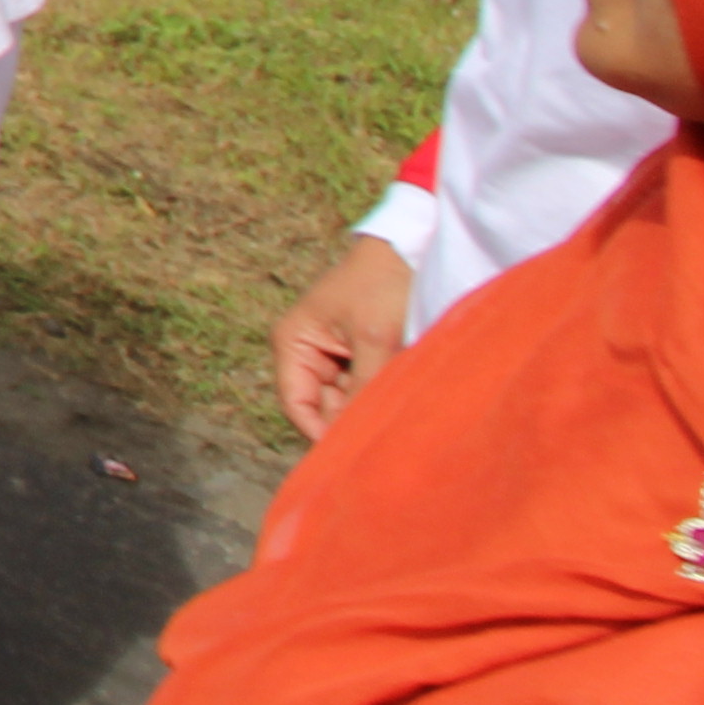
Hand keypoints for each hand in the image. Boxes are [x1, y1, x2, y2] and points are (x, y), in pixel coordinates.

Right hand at [269, 233, 413, 443]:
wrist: (411, 247)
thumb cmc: (384, 285)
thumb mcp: (376, 340)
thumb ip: (364, 389)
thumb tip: (359, 439)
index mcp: (292, 343)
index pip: (297, 406)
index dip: (322, 435)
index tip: (355, 457)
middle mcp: (304, 350)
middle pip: (321, 406)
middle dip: (350, 419)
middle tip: (388, 435)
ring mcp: (329, 351)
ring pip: (345, 399)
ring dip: (369, 405)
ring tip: (399, 409)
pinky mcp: (354, 351)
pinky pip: (361, 385)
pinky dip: (379, 392)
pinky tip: (401, 395)